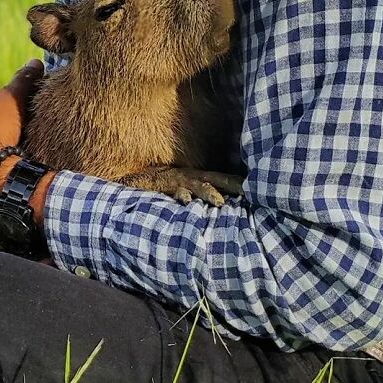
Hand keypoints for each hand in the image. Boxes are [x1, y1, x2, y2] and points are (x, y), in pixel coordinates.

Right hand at [119, 167, 243, 206]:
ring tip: (220, 202)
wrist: (129, 177)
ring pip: (196, 185)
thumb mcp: (179, 187)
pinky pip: (172, 190)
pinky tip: (187, 202)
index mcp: (194, 176)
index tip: (253, 188)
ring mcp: (175, 180)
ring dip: (209, 193)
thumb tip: (218, 206)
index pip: (219, 178)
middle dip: (231, 185)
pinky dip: (180, 196)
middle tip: (247, 192)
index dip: (235, 182)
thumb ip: (194, 192)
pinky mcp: (161, 185)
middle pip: (214, 179)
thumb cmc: (156, 185)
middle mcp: (187, 176)